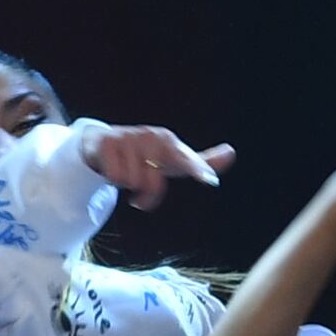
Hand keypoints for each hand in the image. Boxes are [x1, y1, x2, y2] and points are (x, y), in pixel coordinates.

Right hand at [87, 125, 234, 209]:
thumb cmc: (146, 156)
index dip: (198, 171)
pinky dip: (114, 181)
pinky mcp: (109, 143)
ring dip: (129, 188)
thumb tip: (231, 152)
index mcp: (169, 142)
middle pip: (154, 184)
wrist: (104, 142)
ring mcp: (129, 138)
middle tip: (140, 198)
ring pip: (133, 182)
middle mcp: (151, 137)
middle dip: (147, 198)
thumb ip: (201, 162)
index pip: (186, 161)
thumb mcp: (173, 160)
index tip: (210, 181)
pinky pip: (116, 177)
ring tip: (126, 177)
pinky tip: (113, 171)